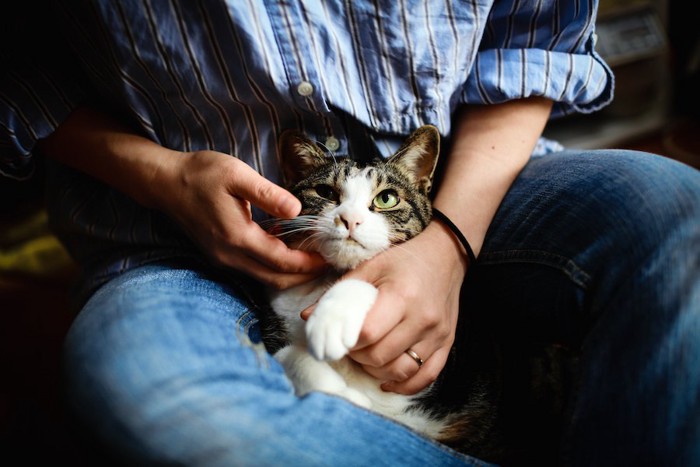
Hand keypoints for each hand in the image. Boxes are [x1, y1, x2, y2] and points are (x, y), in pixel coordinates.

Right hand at [153, 150, 325, 288]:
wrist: (166, 183)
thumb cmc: (201, 174)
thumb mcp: (237, 175)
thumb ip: (268, 195)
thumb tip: (296, 210)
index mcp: (238, 237)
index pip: (282, 262)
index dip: (308, 263)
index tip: (329, 257)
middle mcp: (230, 255)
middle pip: (275, 278)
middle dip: (303, 275)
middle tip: (327, 264)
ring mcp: (223, 258)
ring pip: (264, 277)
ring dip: (289, 272)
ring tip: (312, 258)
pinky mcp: (220, 255)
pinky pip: (252, 269)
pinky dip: (273, 266)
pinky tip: (286, 250)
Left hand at [323, 221, 466, 393]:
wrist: (445, 256)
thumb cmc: (403, 261)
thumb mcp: (369, 268)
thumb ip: (339, 294)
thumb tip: (307, 318)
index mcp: (401, 296)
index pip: (368, 334)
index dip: (348, 342)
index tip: (339, 337)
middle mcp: (422, 318)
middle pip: (381, 356)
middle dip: (359, 357)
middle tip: (351, 346)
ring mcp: (437, 334)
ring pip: (402, 371)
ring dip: (377, 371)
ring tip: (367, 358)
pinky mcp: (447, 343)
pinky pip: (427, 377)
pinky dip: (404, 385)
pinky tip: (387, 381)